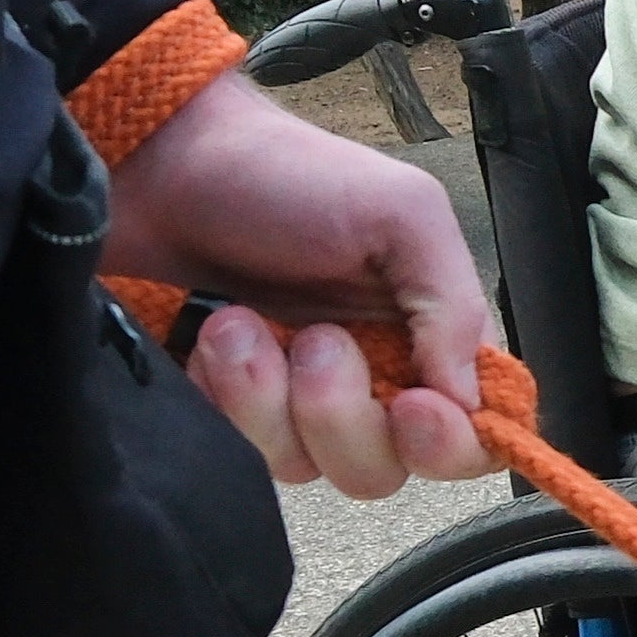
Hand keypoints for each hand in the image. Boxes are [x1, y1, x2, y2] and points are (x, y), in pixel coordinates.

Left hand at [104, 63, 494, 498]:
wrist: (164, 167)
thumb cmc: (287, 177)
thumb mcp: (399, 212)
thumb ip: (451, 304)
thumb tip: (469, 399)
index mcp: (429, 337)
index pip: (472, 436)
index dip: (449, 443)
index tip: (412, 408)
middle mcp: (372, 382)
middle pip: (384, 469)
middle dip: (339, 412)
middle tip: (310, 338)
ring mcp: (297, 404)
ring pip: (306, 466)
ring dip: (265, 397)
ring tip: (237, 321)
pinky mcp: (233, 412)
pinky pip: (238, 453)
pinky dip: (219, 399)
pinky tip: (208, 341)